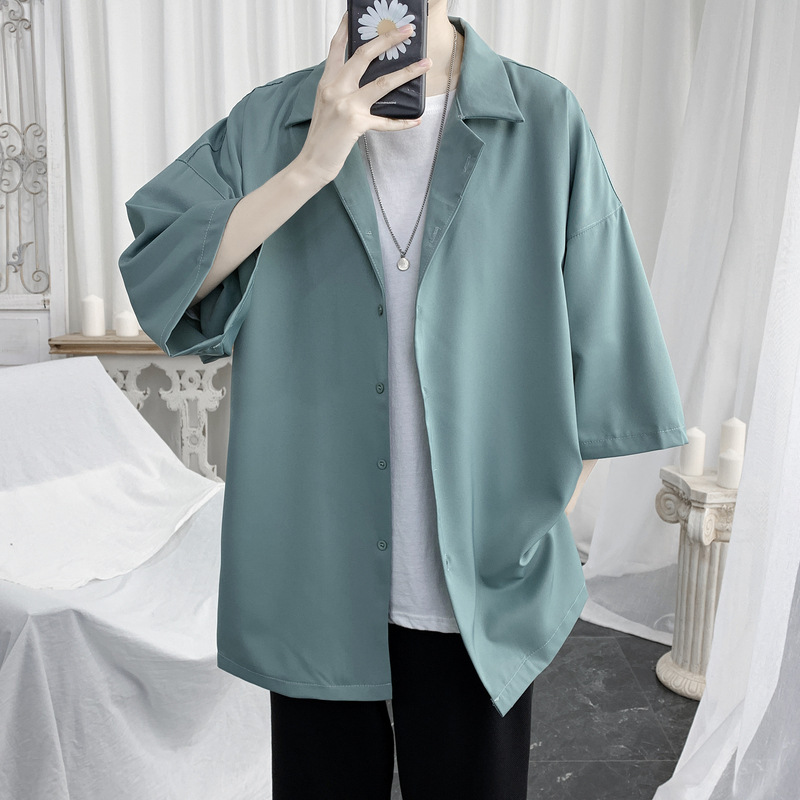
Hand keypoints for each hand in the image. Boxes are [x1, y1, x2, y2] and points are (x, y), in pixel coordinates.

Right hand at [294, 13, 431, 185]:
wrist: (311, 163)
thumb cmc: (321, 138)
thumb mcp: (326, 107)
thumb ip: (340, 91)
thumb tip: (364, 82)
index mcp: (327, 83)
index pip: (337, 49)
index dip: (347, 29)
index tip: (355, 15)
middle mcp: (335, 89)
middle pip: (364, 55)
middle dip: (388, 39)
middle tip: (407, 30)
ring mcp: (346, 105)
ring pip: (382, 82)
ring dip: (407, 72)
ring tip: (425, 63)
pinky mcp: (356, 123)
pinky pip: (385, 121)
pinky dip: (402, 122)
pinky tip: (416, 120)